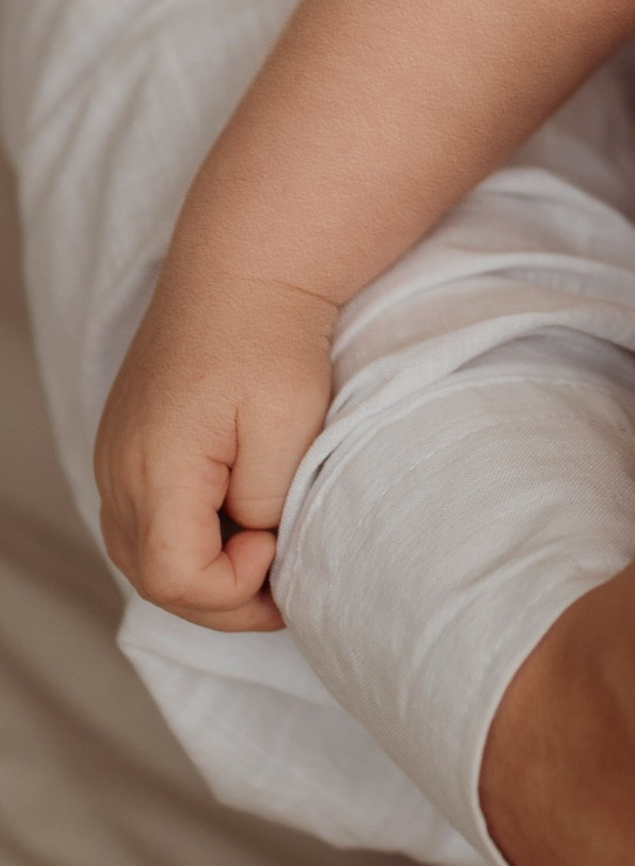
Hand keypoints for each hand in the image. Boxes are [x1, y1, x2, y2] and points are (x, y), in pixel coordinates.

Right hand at [94, 267, 336, 628]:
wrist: (244, 269)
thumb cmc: (274, 340)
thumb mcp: (289, 430)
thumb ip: (264, 505)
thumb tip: (250, 544)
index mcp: (155, 468)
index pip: (175, 579)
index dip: (234, 588)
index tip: (279, 545)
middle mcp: (118, 469)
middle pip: (151, 577)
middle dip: (221, 596)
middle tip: (282, 577)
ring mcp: (114, 456)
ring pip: (141, 553)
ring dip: (201, 569)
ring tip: (262, 551)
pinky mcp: (125, 444)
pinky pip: (141, 518)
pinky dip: (185, 535)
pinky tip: (235, 520)